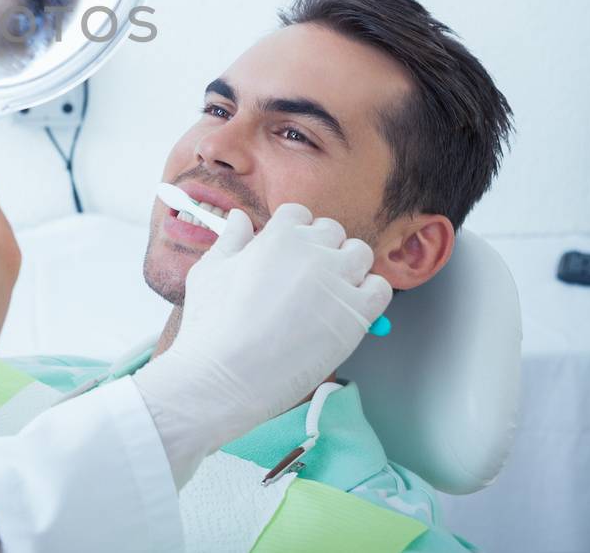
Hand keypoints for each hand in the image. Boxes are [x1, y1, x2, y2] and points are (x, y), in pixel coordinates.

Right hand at [132, 202, 390, 484]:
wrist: (227, 376)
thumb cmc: (211, 325)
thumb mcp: (209, 271)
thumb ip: (230, 239)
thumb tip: (239, 217)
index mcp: (278, 235)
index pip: (299, 214)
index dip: (293, 232)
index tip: (286, 254)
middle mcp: (313, 250)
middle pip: (332, 231)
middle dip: (320, 248)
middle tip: (304, 278)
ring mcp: (338, 280)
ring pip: (360, 254)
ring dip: (348, 267)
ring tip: (327, 293)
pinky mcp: (357, 312)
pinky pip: (380, 289)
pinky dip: (368, 295)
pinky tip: (345, 311)